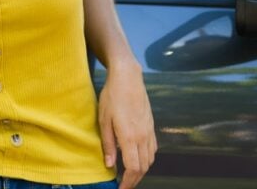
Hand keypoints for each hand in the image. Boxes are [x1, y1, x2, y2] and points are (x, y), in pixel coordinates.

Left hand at [98, 63, 155, 188]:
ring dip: (142, 171)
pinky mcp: (151, 125)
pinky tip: (139, 159)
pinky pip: (153, 149)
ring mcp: (149, 131)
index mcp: (130, 137)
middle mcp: (143, 136)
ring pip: (150, 159)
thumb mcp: (104, 120)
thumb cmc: (112, 97)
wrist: (128, 78)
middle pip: (143, 167)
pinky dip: (147, 159)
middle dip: (135, 180)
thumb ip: (108, 144)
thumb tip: (110, 165)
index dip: (128, 182)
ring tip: (130, 175)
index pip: (133, 168)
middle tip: (124, 185)